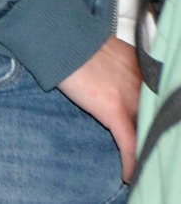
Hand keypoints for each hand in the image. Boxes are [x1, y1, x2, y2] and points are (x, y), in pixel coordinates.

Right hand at [60, 36, 141, 180]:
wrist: (58, 38)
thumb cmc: (74, 43)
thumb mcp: (109, 53)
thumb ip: (123, 69)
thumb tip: (118, 83)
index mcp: (145, 70)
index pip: (155, 103)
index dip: (149, 120)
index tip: (146, 131)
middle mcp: (145, 84)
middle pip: (152, 119)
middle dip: (148, 135)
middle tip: (143, 149)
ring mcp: (131, 98)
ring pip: (145, 134)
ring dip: (141, 151)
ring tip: (136, 164)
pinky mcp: (114, 110)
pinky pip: (129, 145)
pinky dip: (130, 162)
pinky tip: (127, 175)